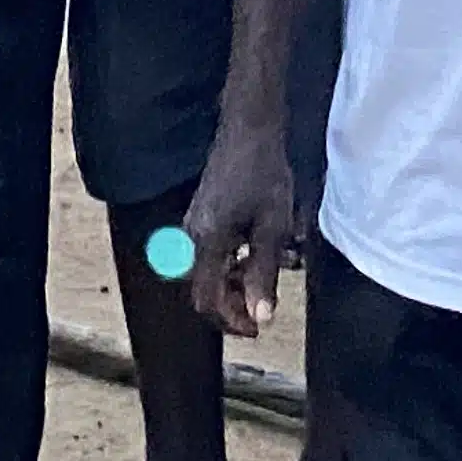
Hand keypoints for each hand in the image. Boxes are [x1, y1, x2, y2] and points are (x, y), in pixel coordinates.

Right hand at [185, 130, 304, 338]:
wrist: (249, 132)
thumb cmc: (264, 176)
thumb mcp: (273, 229)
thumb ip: (264, 275)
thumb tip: (261, 317)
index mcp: (205, 242)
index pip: (207, 300)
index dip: (231, 321)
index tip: (258, 328)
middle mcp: (189, 238)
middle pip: (200, 291)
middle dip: (230, 307)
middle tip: (261, 309)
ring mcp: (191, 227)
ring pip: (202, 275)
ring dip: (229, 288)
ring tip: (260, 284)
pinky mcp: (198, 219)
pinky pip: (204, 258)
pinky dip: (226, 269)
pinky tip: (250, 260)